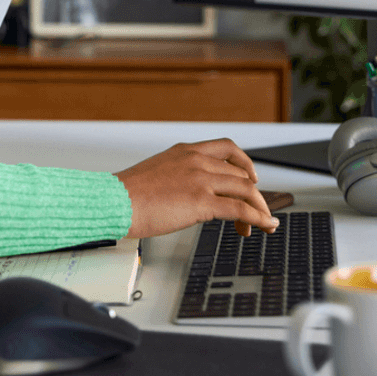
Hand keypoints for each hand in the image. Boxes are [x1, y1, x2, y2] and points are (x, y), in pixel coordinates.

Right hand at [115, 139, 276, 238]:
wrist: (113, 202)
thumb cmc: (126, 194)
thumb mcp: (155, 174)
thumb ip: (176, 177)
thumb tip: (186, 194)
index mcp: (184, 151)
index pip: (226, 148)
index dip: (245, 163)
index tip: (251, 177)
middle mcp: (196, 160)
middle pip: (241, 173)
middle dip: (253, 194)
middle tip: (257, 209)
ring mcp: (200, 180)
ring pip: (246, 190)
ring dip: (260, 208)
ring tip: (263, 224)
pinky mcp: (202, 201)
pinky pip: (240, 209)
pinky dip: (258, 218)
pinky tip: (263, 226)